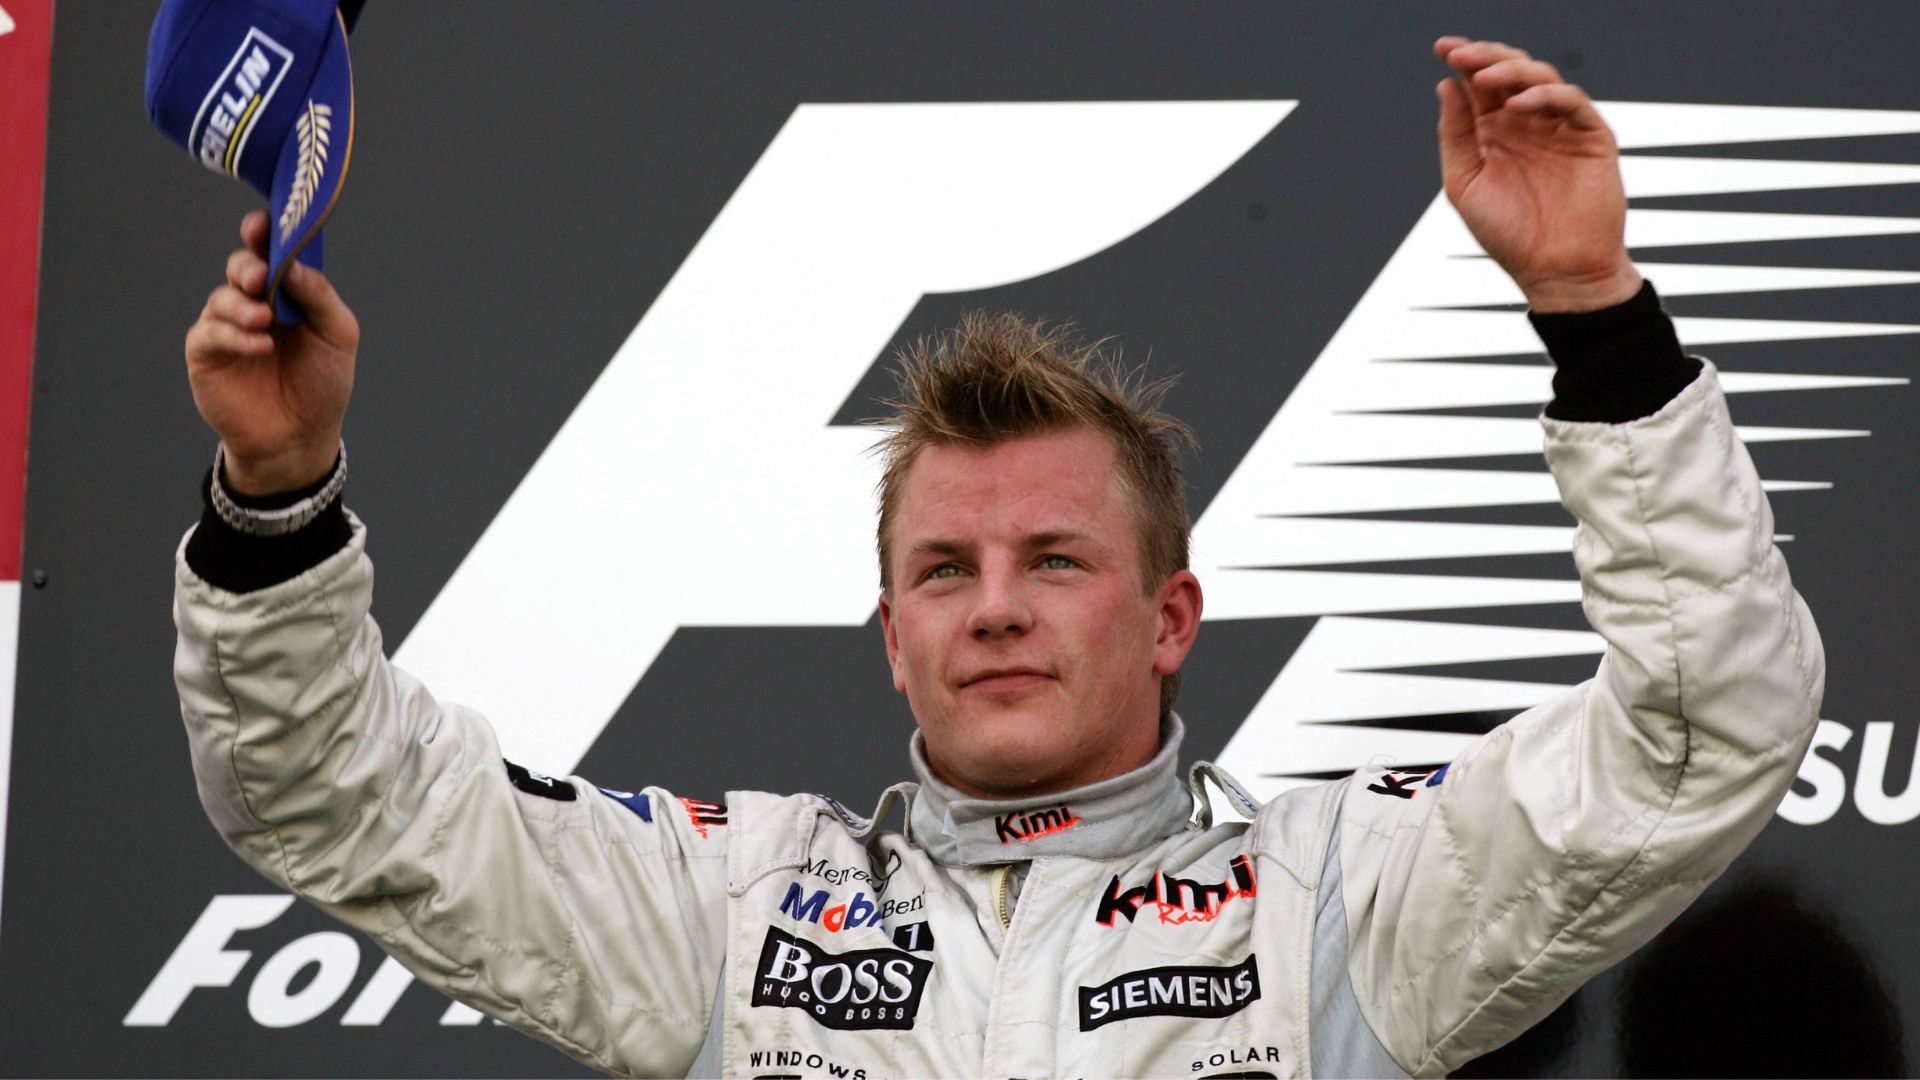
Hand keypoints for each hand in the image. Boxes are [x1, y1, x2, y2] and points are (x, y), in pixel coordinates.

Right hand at [185, 210, 357, 494]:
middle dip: (250, 266)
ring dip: (243, 304)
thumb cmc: (322, 384)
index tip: (263, 224)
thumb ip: (318, 296)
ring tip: (264, 320)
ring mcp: (227, 325)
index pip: (271, 251)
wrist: (300, 436)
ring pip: (224, 296)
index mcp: (288, 291)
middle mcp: (254, 302)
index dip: (264, 233)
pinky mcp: (206, 353)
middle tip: (263, 278)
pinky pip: (212, 333)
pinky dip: (236, 336)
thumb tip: (293, 262)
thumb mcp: (337, 336)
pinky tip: (260, 346)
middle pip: (242, 266)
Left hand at [1433, 37, 1641, 311]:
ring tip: (1484, 77)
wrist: (1555, 270)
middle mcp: (1526, 123)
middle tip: (1461, 54)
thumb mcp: (1466, 183)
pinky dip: (1544, 96)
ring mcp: (1559, 127)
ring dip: (1511, 71)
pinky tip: (1517, 105)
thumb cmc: (1509, 235)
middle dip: (1485, 56)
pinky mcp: (1591, 135)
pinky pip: (1570, 102)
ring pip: (1540, 77)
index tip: (1442, 48)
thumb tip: (1446, 86)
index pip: (1478, 85)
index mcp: (1494, 132)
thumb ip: (1457, 134)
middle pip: (1509, 72)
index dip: (1463, 61)